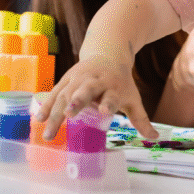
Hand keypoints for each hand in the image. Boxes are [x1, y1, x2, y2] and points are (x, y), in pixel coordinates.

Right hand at [35, 55, 155, 141]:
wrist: (107, 54)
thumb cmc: (120, 82)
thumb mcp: (132, 98)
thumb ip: (140, 119)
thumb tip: (154, 139)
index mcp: (113, 86)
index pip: (111, 96)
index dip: (108, 104)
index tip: (105, 113)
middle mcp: (94, 80)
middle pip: (85, 90)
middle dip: (77, 100)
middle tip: (70, 113)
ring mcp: (78, 78)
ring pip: (65, 94)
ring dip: (56, 112)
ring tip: (49, 132)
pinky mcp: (66, 79)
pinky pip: (54, 93)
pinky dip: (46, 105)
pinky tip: (39, 119)